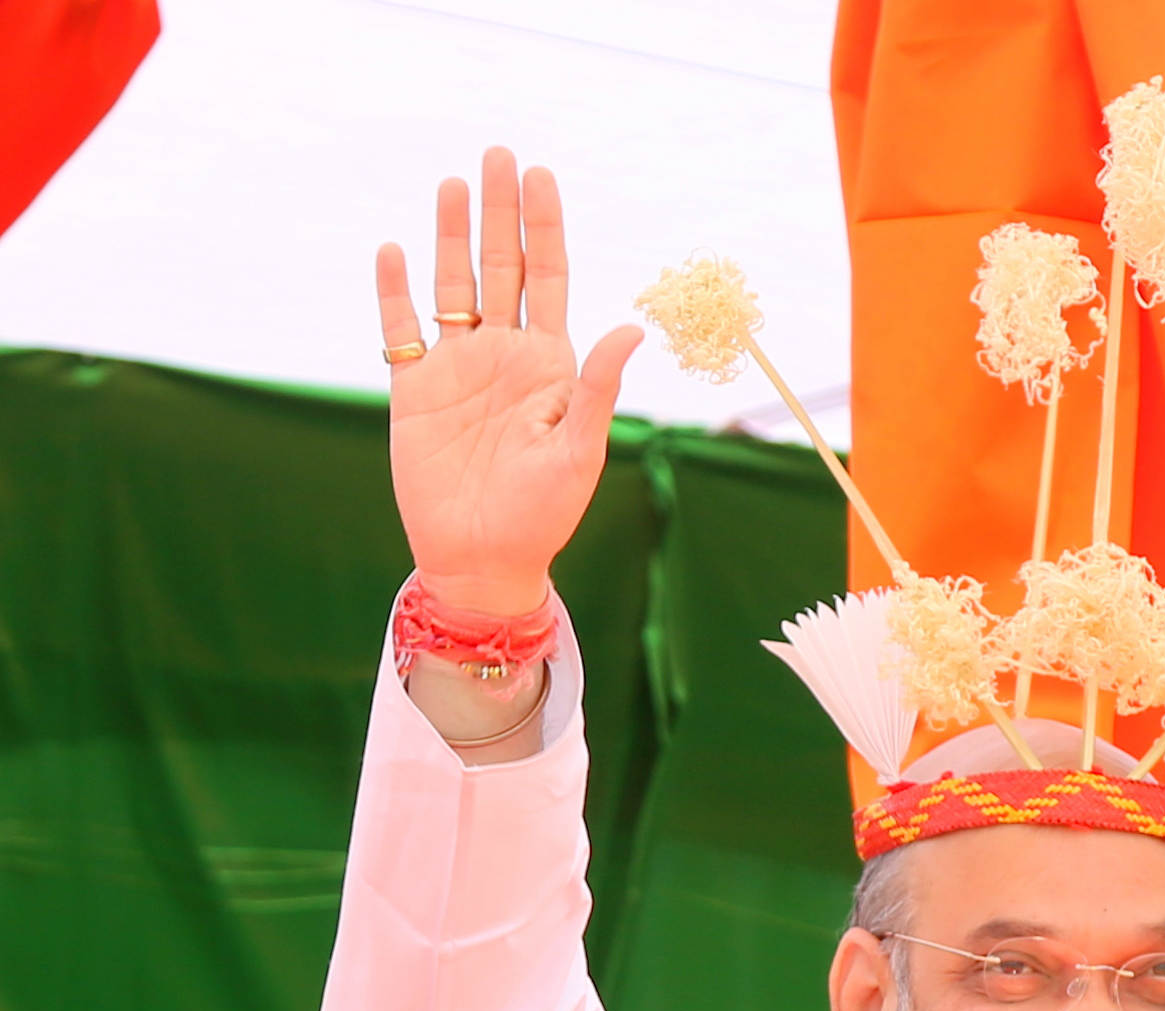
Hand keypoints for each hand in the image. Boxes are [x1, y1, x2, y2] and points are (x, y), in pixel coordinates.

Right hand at [376, 148, 641, 615]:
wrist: (483, 562)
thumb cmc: (541, 518)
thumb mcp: (578, 454)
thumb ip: (597, 390)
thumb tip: (630, 330)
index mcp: (550, 366)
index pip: (549, 279)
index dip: (545, 228)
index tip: (540, 176)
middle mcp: (504, 356)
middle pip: (502, 267)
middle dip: (502, 212)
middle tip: (499, 154)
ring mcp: (457, 368)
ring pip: (453, 285)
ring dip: (453, 235)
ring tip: (454, 184)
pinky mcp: (415, 390)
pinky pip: (403, 329)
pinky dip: (395, 291)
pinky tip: (394, 251)